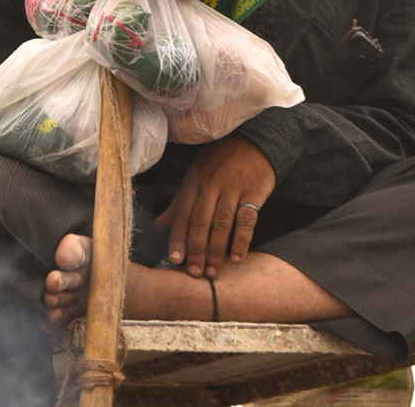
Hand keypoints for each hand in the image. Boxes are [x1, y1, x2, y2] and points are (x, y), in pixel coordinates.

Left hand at [155, 133, 274, 278]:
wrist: (255, 141)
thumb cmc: (221, 160)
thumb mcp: (196, 174)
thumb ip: (180, 201)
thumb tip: (160, 225)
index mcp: (194, 181)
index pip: (182, 213)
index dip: (177, 237)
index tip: (174, 260)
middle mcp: (211, 185)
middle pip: (200, 221)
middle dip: (195, 249)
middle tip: (194, 273)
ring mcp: (233, 188)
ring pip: (221, 223)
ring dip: (216, 250)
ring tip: (212, 272)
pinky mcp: (254, 192)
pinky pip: (247, 219)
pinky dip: (241, 240)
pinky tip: (237, 257)